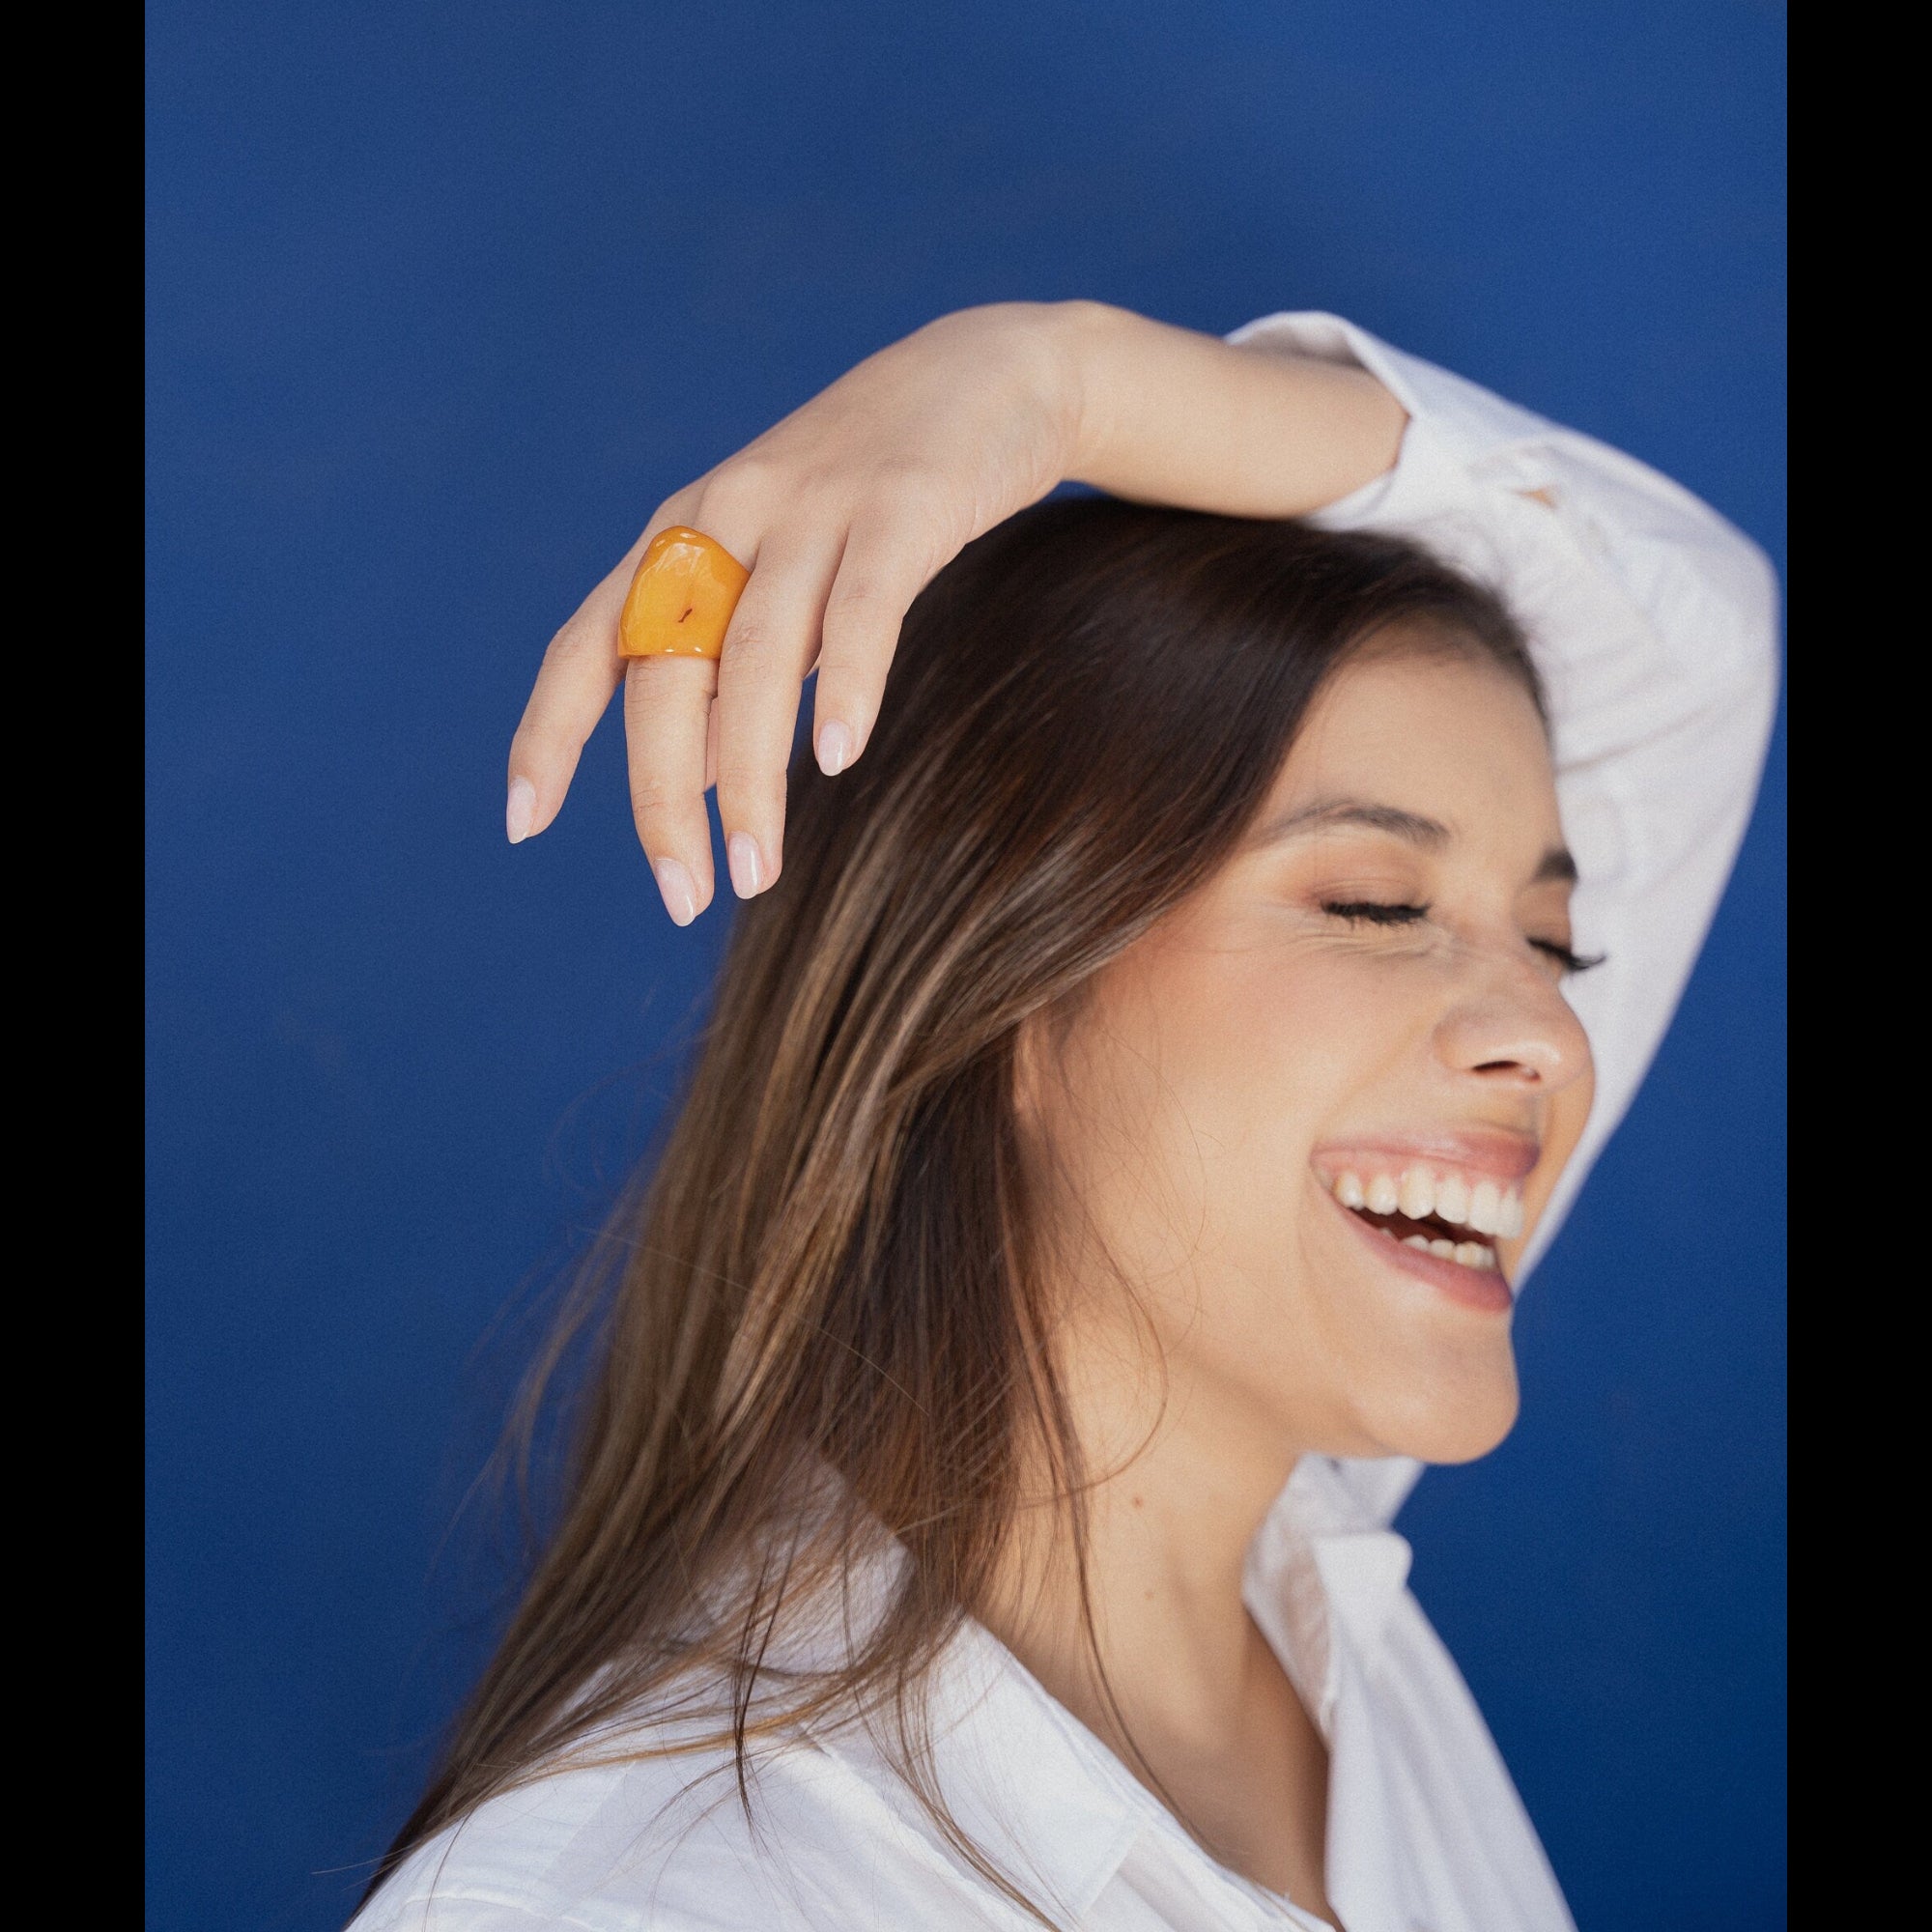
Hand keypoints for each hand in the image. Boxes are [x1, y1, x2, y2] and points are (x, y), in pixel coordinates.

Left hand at [505, 302, 1405, 924]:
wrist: (991, 371)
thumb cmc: (874, 496)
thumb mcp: (778, 569)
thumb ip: (728, 659)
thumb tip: (686, 784)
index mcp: (681, 535)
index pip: (588, 643)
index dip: (549, 732)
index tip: (522, 826)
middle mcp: (724, 515)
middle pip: (664, 667)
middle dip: (661, 795)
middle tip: (683, 896)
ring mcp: (812, 502)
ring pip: (755, 652)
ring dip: (748, 773)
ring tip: (757, 873)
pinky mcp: (904, 500)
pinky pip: (865, 604)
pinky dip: (847, 681)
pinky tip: (839, 757)